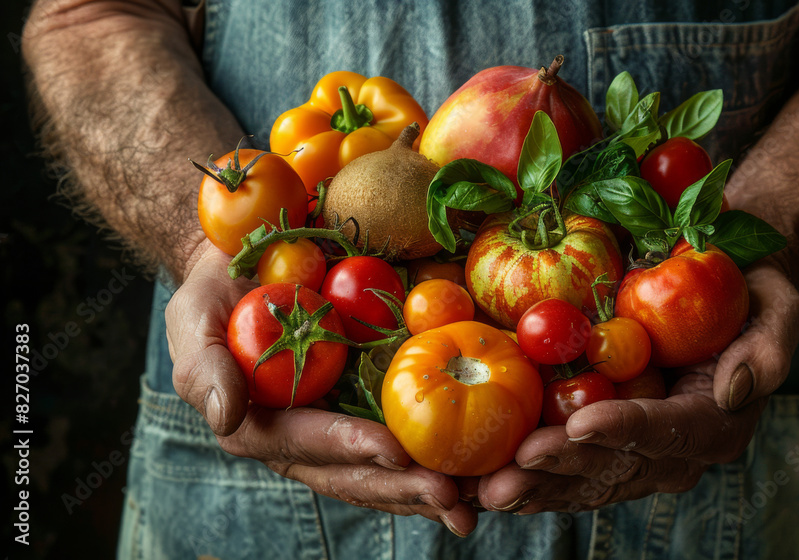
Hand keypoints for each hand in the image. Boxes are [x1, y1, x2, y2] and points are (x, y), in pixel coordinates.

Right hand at [165, 242, 476, 534]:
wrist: (252, 265)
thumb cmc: (219, 293)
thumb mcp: (193, 318)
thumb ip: (204, 368)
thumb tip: (226, 418)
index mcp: (262, 426)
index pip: (307, 443)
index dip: (350, 448)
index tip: (394, 452)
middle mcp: (306, 439)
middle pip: (355, 473)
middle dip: (402, 487)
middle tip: (451, 496)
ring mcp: (342, 426)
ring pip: (386, 470)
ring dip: (430, 487)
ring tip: (476, 499)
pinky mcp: (371, 405)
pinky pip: (408, 436)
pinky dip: (444, 454)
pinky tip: (480, 468)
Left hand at [477, 259, 798, 512]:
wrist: (720, 286)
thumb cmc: (747, 289)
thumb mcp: (778, 304)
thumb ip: (769, 347)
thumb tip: (733, 390)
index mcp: (715, 422)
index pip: (667, 431)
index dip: (624, 431)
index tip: (581, 424)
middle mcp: (673, 449)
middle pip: (614, 466)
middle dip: (561, 468)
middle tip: (513, 468)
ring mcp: (634, 450)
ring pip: (582, 476)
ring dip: (534, 483)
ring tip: (486, 487)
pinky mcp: (601, 439)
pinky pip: (564, 462)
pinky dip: (526, 471)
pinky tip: (484, 478)